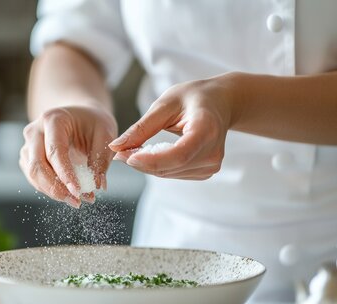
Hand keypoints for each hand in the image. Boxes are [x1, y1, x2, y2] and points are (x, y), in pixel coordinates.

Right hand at [19, 105, 116, 207]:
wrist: (79, 115)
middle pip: (37, 165)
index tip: (78, 192)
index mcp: (53, 119)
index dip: (65, 174)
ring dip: (53, 192)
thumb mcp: (105, 133)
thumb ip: (101, 158)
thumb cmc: (93, 122)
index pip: (55, 151)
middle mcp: (34, 131)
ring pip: (33, 175)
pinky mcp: (28, 158)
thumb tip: (97, 185)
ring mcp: (28, 145)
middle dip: (56, 188)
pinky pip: (34, 178)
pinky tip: (67, 194)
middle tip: (77, 202)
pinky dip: (50, 190)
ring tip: (76, 200)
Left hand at [109, 75, 237, 179]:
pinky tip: (151, 153)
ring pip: (168, 173)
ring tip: (133, 150)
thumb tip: (116, 147)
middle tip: (120, 151)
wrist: (221, 102)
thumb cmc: (194, 97)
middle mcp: (213, 153)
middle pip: (170, 166)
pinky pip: (173, 173)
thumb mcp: (165, 103)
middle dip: (141, 162)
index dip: (150, 160)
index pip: (178, 155)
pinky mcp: (205, 172)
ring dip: (146, 165)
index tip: (126, 156)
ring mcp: (211, 166)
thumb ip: (142, 127)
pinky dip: (157, 166)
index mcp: (207, 130)